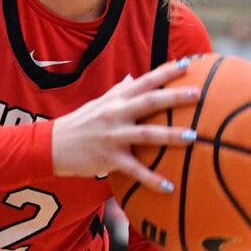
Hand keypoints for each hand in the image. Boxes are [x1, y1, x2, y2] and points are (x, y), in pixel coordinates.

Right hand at [52, 59, 198, 189]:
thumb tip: (133, 78)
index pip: (144, 81)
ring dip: (170, 135)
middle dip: (173, 97)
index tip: (189, 64)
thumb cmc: (79, 123)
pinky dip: (151, 179)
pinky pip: (134, 170)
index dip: (166, 72)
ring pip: (145, 134)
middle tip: (198, 94)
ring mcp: (112, 136)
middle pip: (148, 102)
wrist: (52, 146)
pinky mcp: (108, 158)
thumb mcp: (97, 103)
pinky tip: (169, 187)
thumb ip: (117, 91)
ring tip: (193, 137)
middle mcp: (114, 114)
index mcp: (115, 100)